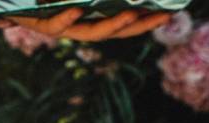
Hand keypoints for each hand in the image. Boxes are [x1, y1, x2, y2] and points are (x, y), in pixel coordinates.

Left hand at [2, 8, 170, 40]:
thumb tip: (128, 3)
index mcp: (86, 16)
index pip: (121, 23)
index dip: (145, 20)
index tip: (169, 12)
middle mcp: (76, 25)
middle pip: (113, 31)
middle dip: (139, 25)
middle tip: (163, 15)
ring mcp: (59, 26)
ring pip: (89, 33)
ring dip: (110, 24)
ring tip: (130, 13)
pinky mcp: (39, 24)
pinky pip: (55, 25)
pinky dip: (66, 18)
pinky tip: (76, 9)